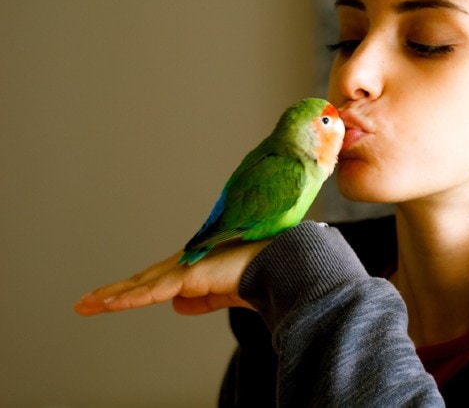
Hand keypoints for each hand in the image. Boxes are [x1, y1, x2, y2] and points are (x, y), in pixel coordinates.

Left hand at [74, 240, 269, 316]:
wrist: (280, 267)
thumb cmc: (260, 273)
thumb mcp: (224, 293)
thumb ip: (203, 300)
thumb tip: (178, 307)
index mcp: (193, 270)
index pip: (154, 283)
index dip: (130, 291)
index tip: (106, 301)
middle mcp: (185, 266)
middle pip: (141, 282)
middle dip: (112, 293)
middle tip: (84, 303)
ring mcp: (185, 269)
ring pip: (141, 285)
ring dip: (112, 296)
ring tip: (87, 305)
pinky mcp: (189, 275)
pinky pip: (155, 290)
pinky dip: (132, 297)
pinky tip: (112, 304)